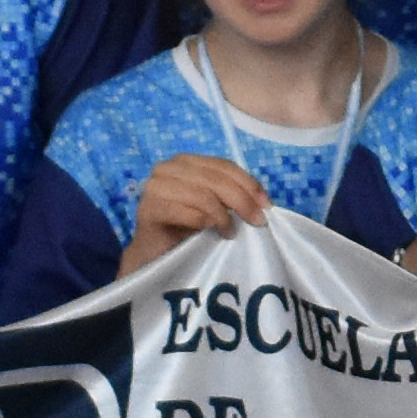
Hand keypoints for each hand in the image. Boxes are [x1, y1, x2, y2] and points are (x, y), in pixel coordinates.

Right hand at [118, 151, 274, 272]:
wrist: (155, 255)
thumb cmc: (186, 230)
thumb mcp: (214, 206)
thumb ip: (231, 195)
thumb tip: (263, 201)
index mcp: (185, 162)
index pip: (223, 166)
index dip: (249, 183)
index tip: (267, 205)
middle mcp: (168, 168)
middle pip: (215, 179)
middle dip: (242, 200)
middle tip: (257, 221)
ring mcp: (155, 187)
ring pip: (203, 195)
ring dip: (224, 216)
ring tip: (230, 232)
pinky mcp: (149, 209)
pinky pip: (187, 212)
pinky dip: (205, 222)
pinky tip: (212, 232)